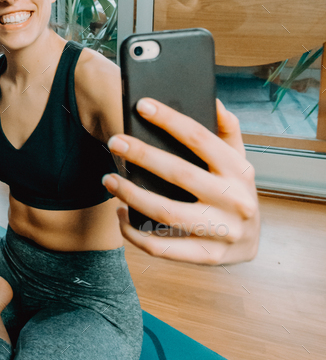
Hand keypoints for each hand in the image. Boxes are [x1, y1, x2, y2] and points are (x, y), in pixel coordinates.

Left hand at [102, 97, 259, 264]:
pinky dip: (136, 232)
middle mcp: (234, 200)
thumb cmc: (235, 194)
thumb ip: (228, 133)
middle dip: (143, 155)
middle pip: (180, 173)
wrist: (250, 244)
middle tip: (114, 142)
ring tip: (108, 180)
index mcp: (240, 170)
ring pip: (167, 212)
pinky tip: (120, 215)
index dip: (170, 120)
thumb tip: (215, 103)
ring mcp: (222, 231)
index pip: (201, 138)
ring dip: (132, 195)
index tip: (141, 106)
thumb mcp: (239, 163)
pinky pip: (162, 247)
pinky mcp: (207, 256)